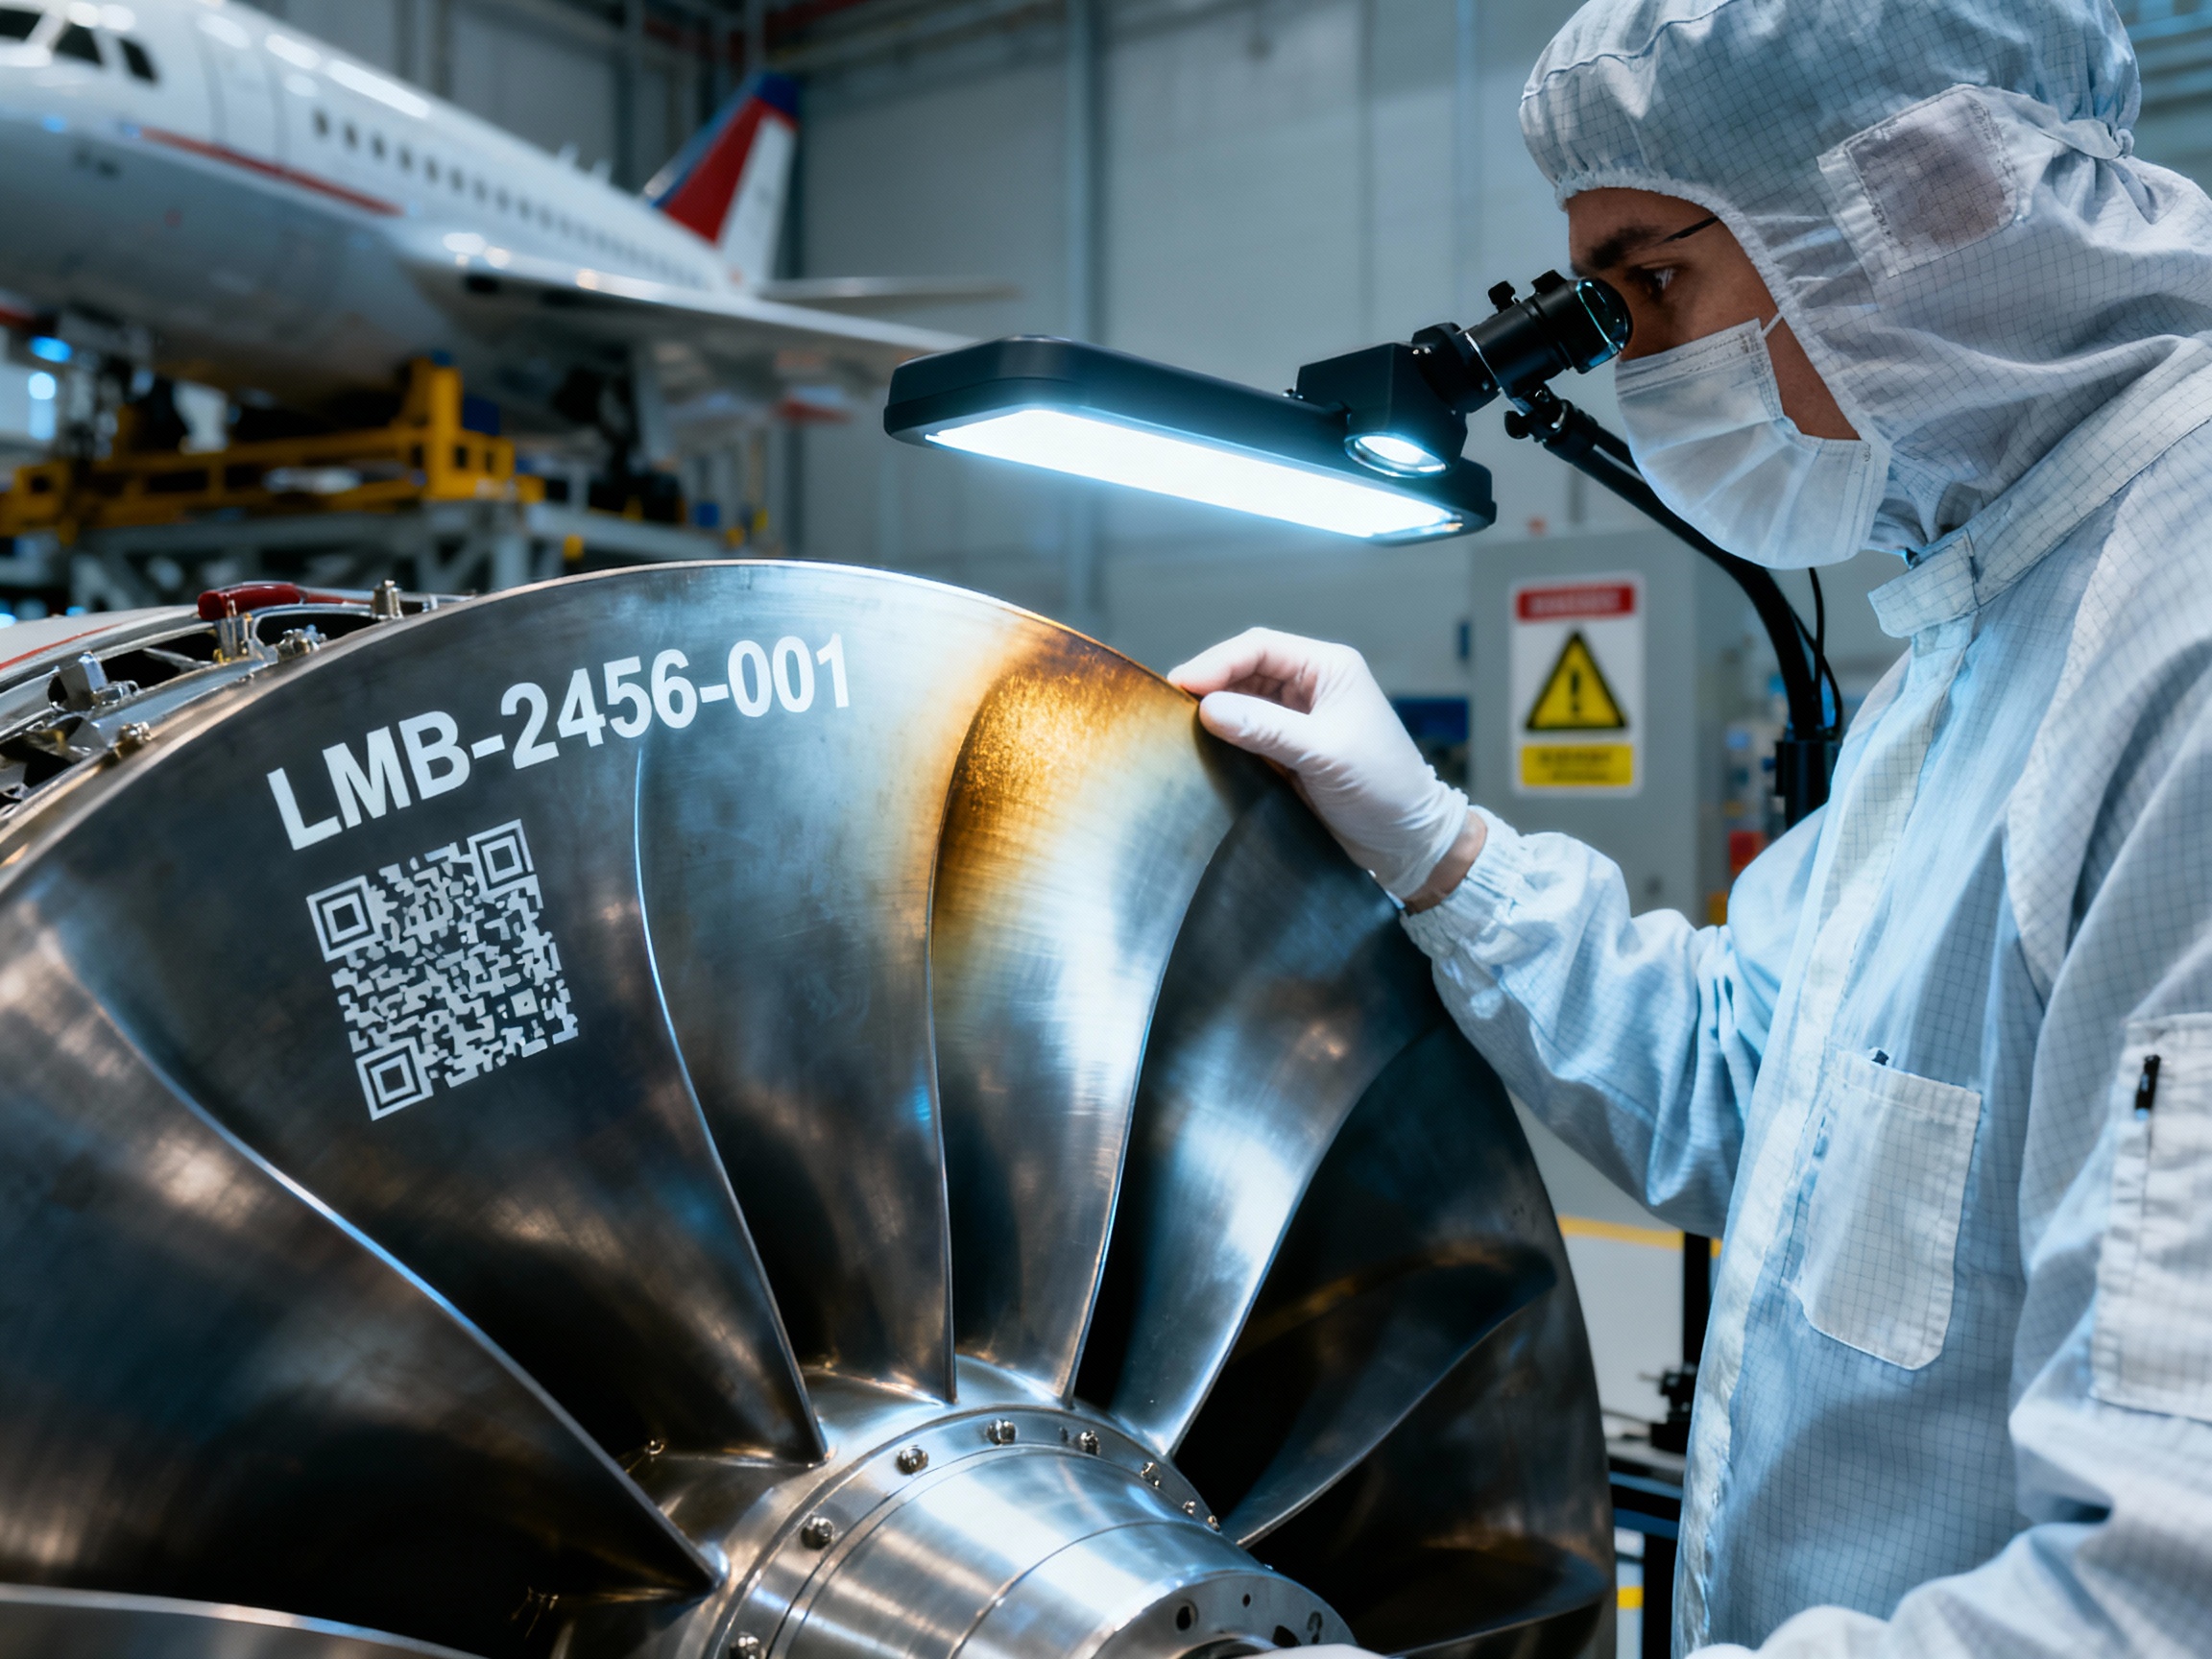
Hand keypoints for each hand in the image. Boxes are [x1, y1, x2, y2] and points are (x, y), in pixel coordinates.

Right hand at [1168, 627, 1478, 902]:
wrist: (1405, 840)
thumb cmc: (1384, 788)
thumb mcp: (1325, 754)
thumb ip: (1266, 728)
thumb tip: (1210, 709)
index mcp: (1328, 669)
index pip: (1260, 648)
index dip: (1216, 662)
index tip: (1182, 684)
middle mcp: (1311, 687)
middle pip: (1245, 670)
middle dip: (1209, 684)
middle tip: (1170, 706)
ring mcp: (1298, 719)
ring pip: (1242, 701)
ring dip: (1214, 711)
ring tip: (1179, 726)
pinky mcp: (1289, 750)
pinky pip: (1246, 734)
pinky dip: (1224, 738)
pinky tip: (1202, 748)